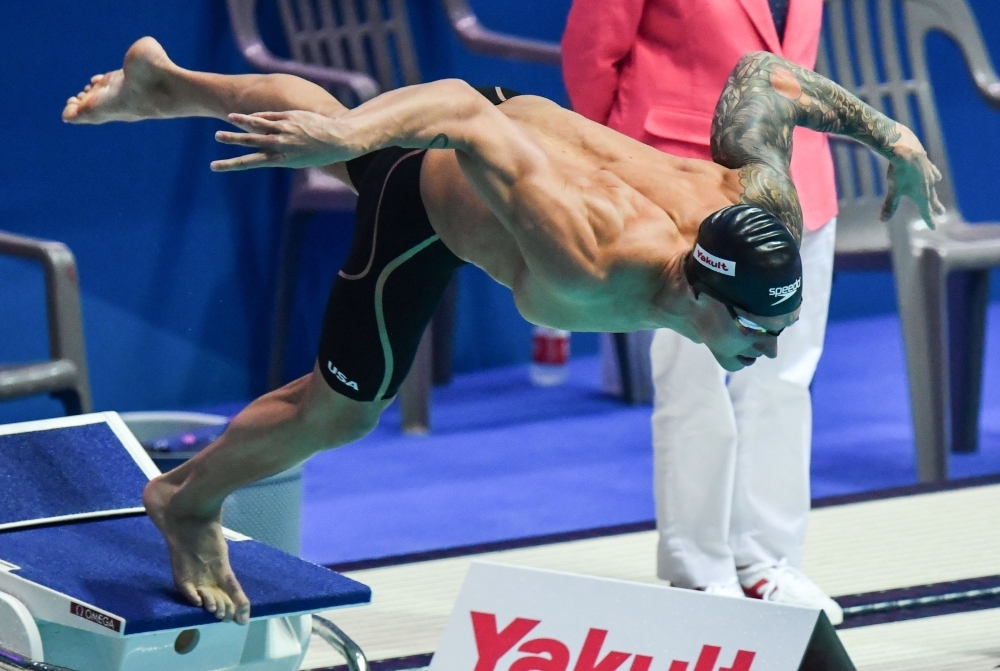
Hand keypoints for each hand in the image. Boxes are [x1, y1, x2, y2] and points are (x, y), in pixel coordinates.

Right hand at [211, 111, 353, 171]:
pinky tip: (246, 115)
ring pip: (258, 125)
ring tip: (228, 118)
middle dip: (232, 139)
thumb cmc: (321, 154)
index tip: (215, 166)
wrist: (339, 140)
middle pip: (250, 142)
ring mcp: (284, 130)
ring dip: (241, 121)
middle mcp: (280, 145)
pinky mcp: (289, 117)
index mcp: (281, 160)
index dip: (231, 164)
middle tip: (216, 137)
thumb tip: (269, 152)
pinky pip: (269, 116)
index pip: (251, 163)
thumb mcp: (300, 159)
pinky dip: (257, 116)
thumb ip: (283, 154)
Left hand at [880, 125, 945, 228]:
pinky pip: (933, 172)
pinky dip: (934, 175)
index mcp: (921, 195)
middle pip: (932, 199)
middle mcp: (928, 186)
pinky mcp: (928, 165)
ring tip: (935, 195)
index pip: (926, 211)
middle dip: (936, 207)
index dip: (929, 220)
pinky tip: (935, 175)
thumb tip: (882, 221)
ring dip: (934, 192)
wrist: (907, 151)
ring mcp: (930, 175)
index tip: (934, 227)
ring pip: (933, 186)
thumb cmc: (899, 173)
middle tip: (941, 212)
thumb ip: (889, 206)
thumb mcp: (893, 190)